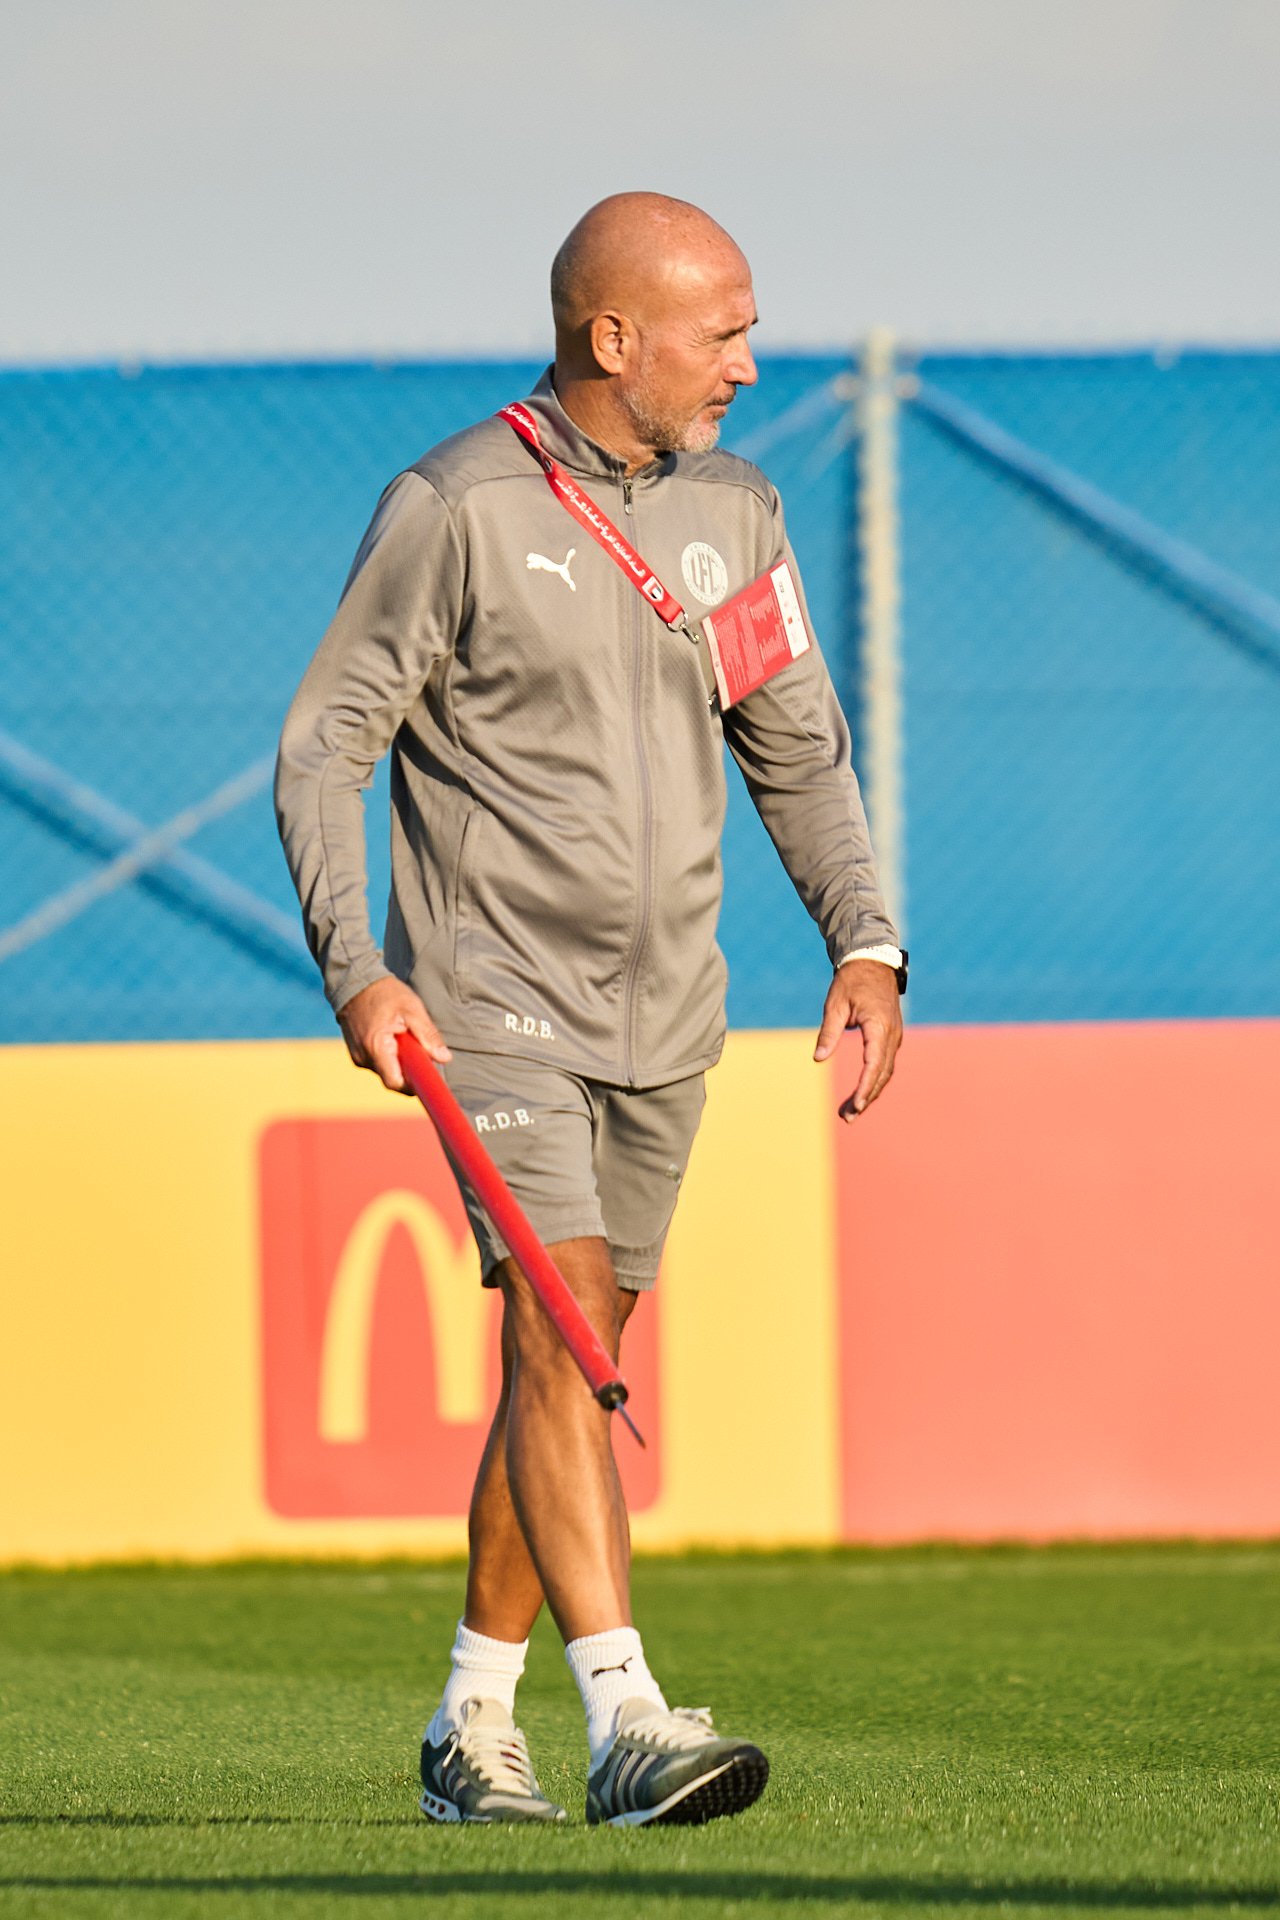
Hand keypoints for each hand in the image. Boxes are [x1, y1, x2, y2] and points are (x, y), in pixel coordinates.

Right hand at [336, 976, 451, 1092]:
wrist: (354, 981)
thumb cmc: (384, 993)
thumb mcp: (412, 1009)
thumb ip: (428, 1035)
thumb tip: (444, 1058)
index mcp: (376, 1048)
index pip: (395, 1083)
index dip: (413, 1085)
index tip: (427, 1077)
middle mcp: (363, 1057)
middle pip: (392, 1078)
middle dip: (409, 1070)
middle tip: (421, 1050)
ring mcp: (357, 1056)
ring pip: (386, 1070)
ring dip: (399, 1061)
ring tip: (404, 1037)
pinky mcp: (356, 1053)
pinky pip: (378, 1063)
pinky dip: (389, 1055)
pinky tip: (394, 1037)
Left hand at [813, 958, 902, 1120]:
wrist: (873, 962)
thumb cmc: (851, 982)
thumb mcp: (835, 1005)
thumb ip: (828, 1033)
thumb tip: (818, 1058)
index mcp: (878, 1027)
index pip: (874, 1065)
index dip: (865, 1088)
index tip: (856, 1106)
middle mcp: (891, 1034)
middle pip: (881, 1074)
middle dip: (866, 1098)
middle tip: (847, 1117)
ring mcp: (894, 1036)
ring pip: (885, 1072)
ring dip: (870, 1092)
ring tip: (851, 1111)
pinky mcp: (891, 1036)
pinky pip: (886, 1063)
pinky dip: (875, 1080)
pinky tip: (862, 1092)